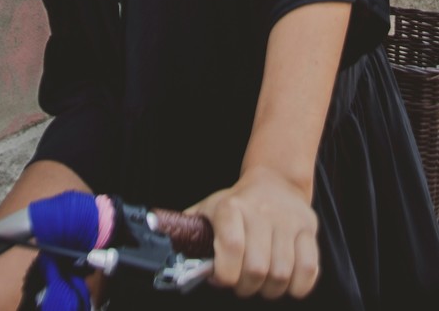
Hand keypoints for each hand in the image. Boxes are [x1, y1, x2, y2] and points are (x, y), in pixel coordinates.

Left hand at [186, 165, 319, 299]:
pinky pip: (309, 270)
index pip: (231, 247)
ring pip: (282, 274)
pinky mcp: (309, 228)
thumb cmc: (236, 204)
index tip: (220, 277)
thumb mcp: (208, 209)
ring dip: (270, 289)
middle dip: (247, 287)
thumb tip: (163, 248)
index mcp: (230, 207)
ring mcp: (287, 220)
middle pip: (257, 269)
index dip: (224, 273)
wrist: (274, 181)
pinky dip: (298, 286)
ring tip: (262, 283)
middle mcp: (260, 211)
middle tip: (242, 283)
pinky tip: (286, 282)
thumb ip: (189, 231)